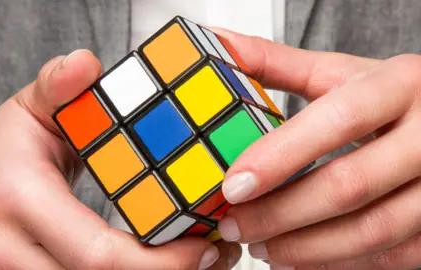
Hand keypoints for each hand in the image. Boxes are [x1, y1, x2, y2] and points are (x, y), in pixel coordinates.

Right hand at [0, 50, 241, 268]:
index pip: (97, 253)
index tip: (205, 243)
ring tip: (203, 260)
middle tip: (216, 254)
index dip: (160, 261)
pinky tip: (166, 264)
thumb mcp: (30, 109)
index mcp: (18, 203)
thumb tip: (85, 63)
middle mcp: (10, 253)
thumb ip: (57, 86)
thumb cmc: (2, 149)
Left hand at [213, 29, 420, 268]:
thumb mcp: (341, 73)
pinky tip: (297, 258)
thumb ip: (278, 64)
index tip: (234, 185)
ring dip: (304, 247)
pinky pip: (389, 256)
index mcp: (400, 86)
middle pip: (349, 185)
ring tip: (261, 247)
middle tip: (235, 225)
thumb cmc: (389, 96)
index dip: (281, 156)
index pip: (338, 120)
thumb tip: (219, 44)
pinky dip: (336, 263)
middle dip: (281, 214)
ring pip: (371, 230)